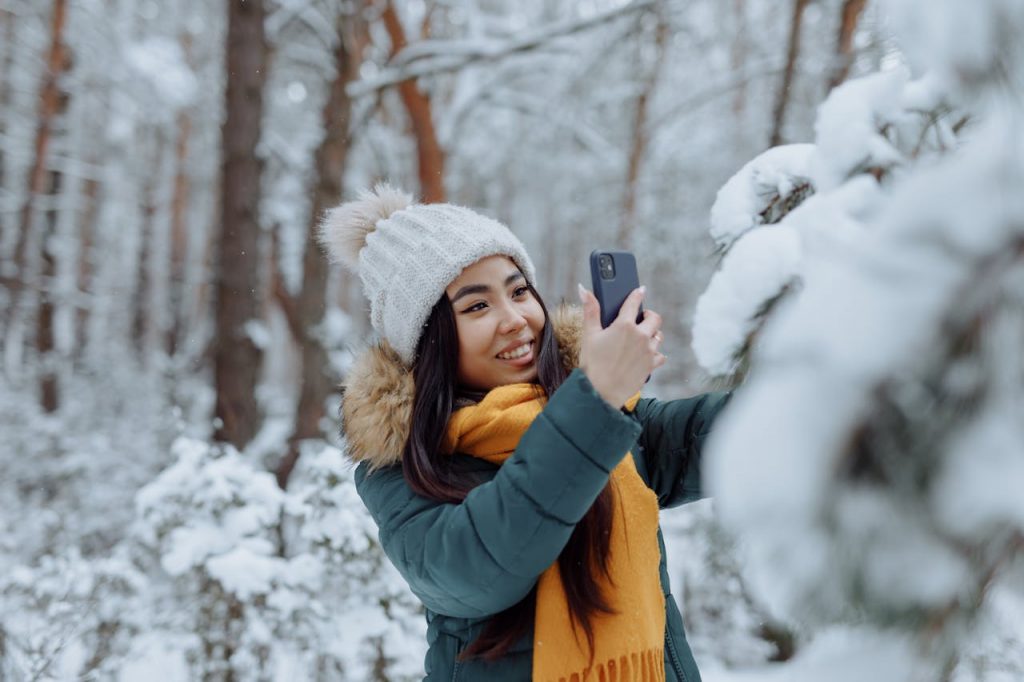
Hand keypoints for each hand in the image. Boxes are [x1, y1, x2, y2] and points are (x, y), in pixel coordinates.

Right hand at [577, 284, 665, 408]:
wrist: (600, 392)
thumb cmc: (592, 364)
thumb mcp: (589, 335)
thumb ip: (590, 310)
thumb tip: (583, 289)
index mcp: (624, 325)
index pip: (634, 302)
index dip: (637, 294)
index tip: (640, 290)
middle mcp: (640, 336)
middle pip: (655, 318)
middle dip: (649, 315)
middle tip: (641, 317)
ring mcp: (648, 351)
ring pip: (658, 336)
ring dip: (652, 334)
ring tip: (641, 337)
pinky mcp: (651, 366)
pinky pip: (660, 356)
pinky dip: (655, 354)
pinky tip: (645, 355)